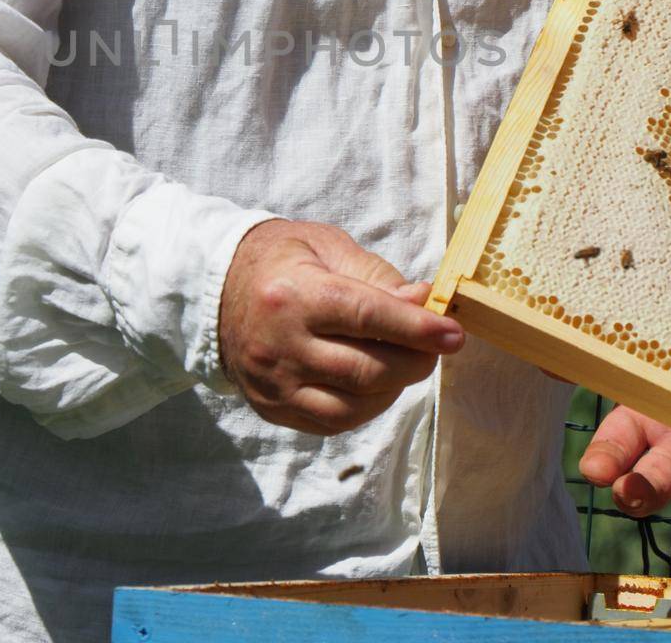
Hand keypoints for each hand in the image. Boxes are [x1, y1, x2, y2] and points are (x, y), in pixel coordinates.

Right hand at [218, 219, 462, 434]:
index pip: (367, 317)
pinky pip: (332, 423)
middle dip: (415, 362)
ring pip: (353, 407)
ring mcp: (273, 384)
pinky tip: (375, 384)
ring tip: (405, 363)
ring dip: (394, 389)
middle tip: (435, 347)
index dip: (417, 329)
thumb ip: (378, 278)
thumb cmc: (283, 260)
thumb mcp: (328, 248)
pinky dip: (366, 407)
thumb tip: (424, 303)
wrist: (216, 289)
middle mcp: (280, 345)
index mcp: (293, 295)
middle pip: (366, 370)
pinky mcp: (272, 409)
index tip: (454, 334)